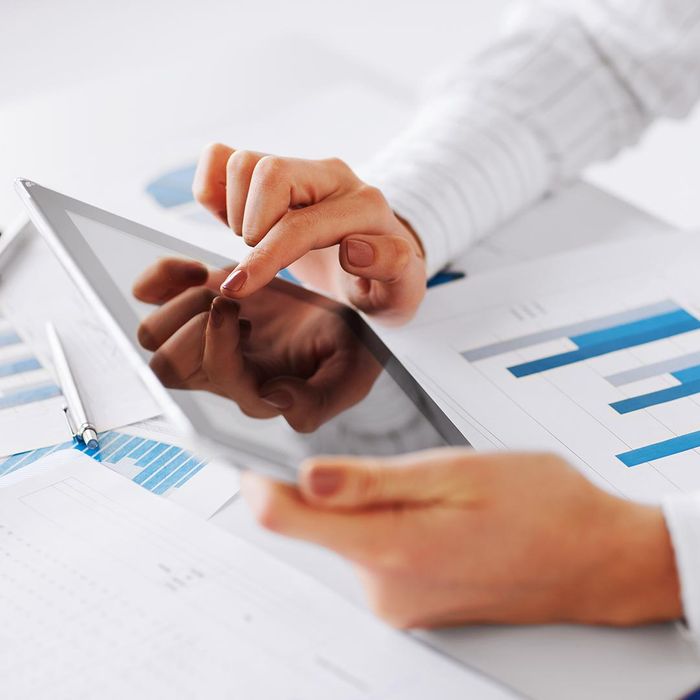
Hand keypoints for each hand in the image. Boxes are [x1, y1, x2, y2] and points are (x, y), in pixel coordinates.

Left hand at [132, 258, 381, 431]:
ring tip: (221, 287)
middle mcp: (222, 371)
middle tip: (232, 299)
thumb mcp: (351, 374)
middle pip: (167, 366)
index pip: (214, 378)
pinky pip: (148, 295)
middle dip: (193, 326)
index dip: (218, 342)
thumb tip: (275, 399)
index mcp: (256, 391)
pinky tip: (196, 270)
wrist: (346, 311)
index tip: (239, 306)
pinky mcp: (196, 304)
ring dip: (179, 304)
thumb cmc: (349, 347)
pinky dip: (160, 278)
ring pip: (152, 336)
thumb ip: (318, 401)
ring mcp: (204, 338)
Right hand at [192, 143, 426, 323]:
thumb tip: (354, 247)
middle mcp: (331, 177)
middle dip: (249, 226)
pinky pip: (224, 158)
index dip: (264, 256)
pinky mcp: (276, 172)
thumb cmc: (386, 285)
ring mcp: (301, 170)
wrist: (380, 268)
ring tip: (252, 242)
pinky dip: (213, 187)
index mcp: (364, 206)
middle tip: (259, 261)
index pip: (300, 223)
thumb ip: (391, 266)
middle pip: (267, 172)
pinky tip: (231, 220)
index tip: (240, 287)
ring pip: (242, 161)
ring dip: (233, 208)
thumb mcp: (402, 290)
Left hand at [241, 450, 681, 627]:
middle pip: (318, 526)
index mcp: (392, 547)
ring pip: (351, 537)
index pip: (285, 518)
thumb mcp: (456, 471)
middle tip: (388, 458)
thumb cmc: (543, 507)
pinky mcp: (412, 605)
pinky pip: (377, 554)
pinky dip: (390, 525)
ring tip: (434, 488)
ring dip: (370, 504)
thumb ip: (372, 481)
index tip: (246, 447)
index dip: (258, 477)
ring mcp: (399, 604)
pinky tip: (440, 514)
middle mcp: (385, 589)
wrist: (597, 559)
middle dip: (334, 485)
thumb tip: (305, 476)